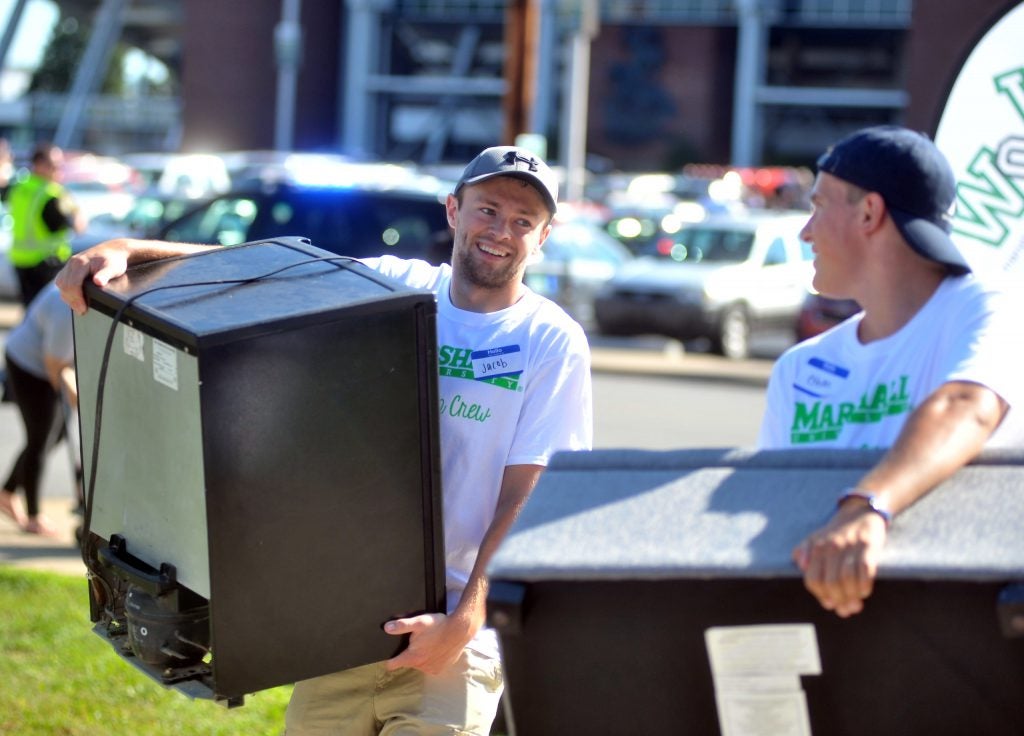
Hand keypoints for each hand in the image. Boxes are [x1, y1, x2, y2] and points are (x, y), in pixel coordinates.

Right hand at [55, 240, 130, 314]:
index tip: (83, 309)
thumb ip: (105, 275)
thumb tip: (98, 282)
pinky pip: (62, 281)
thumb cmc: (114, 260)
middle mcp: (72, 263)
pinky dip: (67, 291)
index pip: (72, 284)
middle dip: (72, 300)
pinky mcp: (69, 269)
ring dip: (68, 297)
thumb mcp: (114, 268)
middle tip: (82, 311)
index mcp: (80, 262)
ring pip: (61, 284)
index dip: (77, 298)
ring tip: (79, 307)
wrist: (113, 250)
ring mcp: (69, 265)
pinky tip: (75, 298)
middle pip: (64, 285)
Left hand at [383, 612, 472, 674]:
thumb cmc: (439, 625)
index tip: (389, 656)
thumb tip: (386, 628)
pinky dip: (432, 659)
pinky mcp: (441, 669)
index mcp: (412, 657)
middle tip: (418, 640)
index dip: (389, 660)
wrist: (460, 630)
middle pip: (408, 662)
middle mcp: (421, 667)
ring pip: (420, 664)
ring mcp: (431, 669)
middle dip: (411, 653)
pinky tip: (437, 649)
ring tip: (429, 643)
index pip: (392, 665)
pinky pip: (431, 666)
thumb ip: (402, 626)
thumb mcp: (419, 622)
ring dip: (422, 656)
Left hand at [792, 503, 887, 617]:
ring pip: (847, 579)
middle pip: (831, 583)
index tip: (829, 604)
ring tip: (855, 604)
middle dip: (838, 600)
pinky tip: (865, 591)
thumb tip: (799, 565)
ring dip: (852, 597)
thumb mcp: (814, 537)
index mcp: (817, 548)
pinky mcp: (869, 546)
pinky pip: (866, 570)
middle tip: (845, 609)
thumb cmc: (836, 531)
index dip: (820, 596)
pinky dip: (865, 585)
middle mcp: (832, 547)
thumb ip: (803, 551)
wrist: (860, 511)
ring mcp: (851, 546)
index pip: (813, 579)